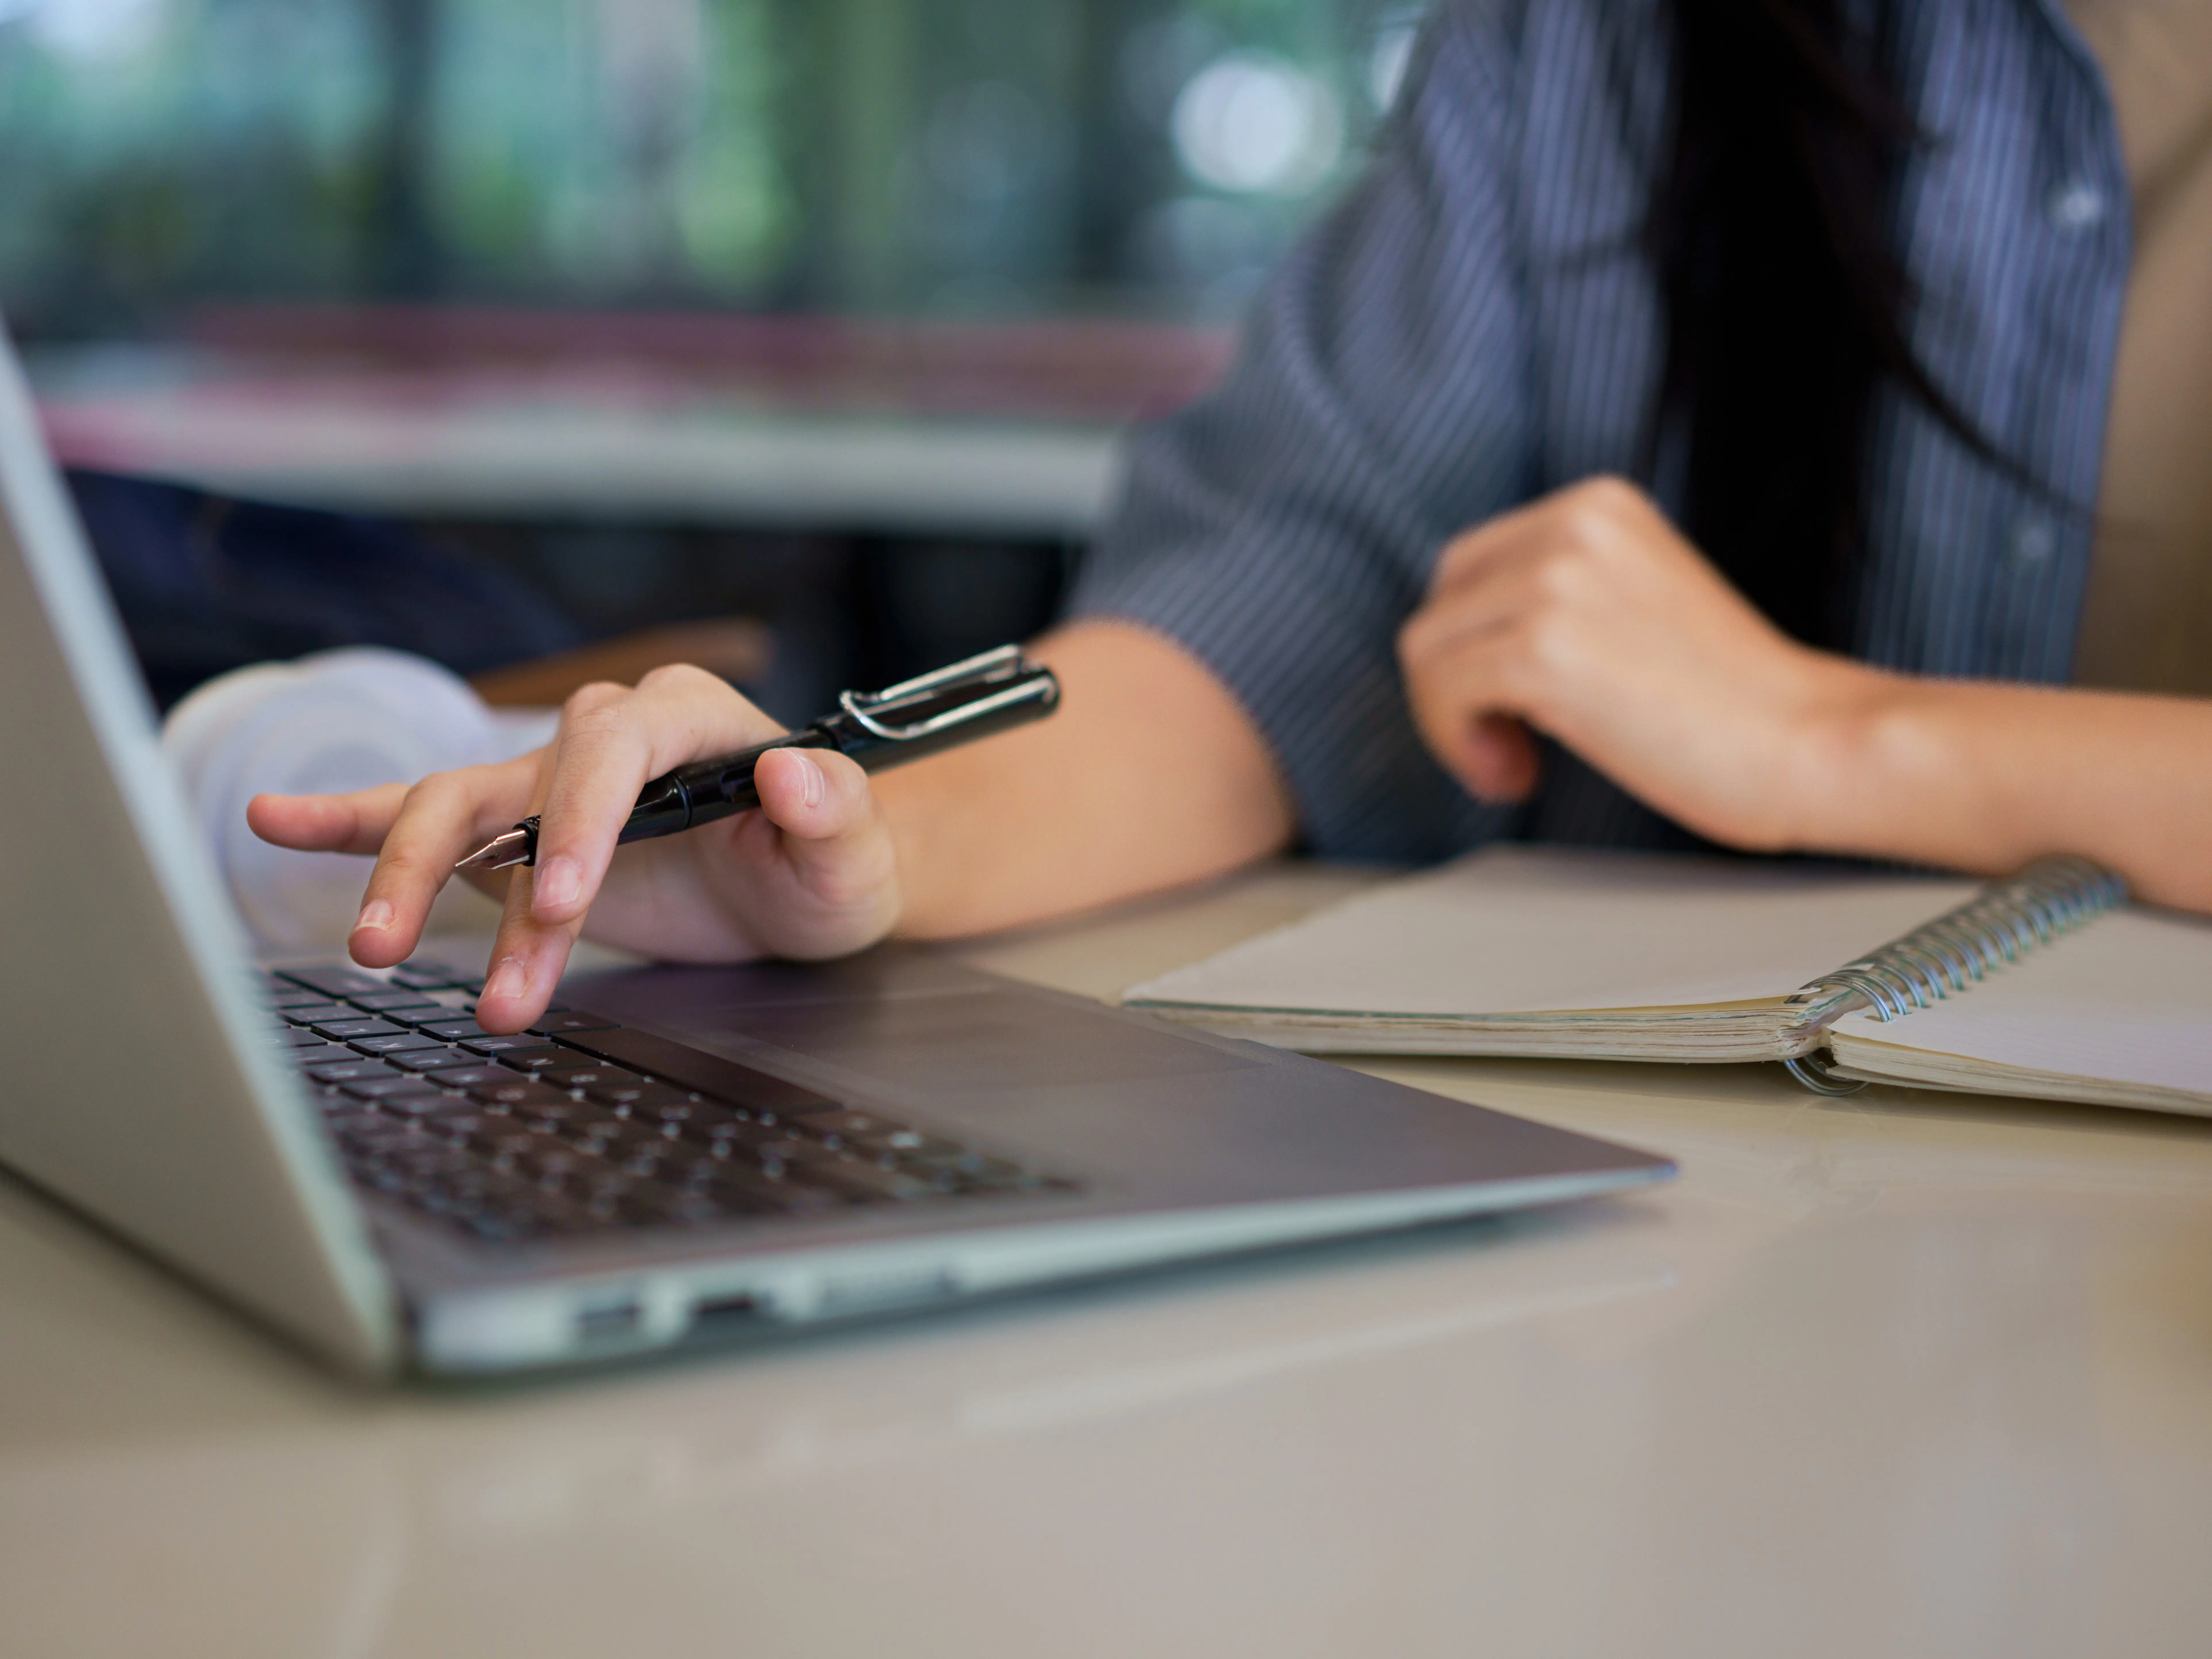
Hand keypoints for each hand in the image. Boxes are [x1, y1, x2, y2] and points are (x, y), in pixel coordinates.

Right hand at [246, 666, 901, 1031]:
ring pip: (457, 812)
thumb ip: (832, 808)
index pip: (615, 749)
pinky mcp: (515, 834)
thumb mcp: (853, 849)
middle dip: (475, 866)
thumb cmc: (830, 863)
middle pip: (518, 777)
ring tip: (369, 949)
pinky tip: (274, 820)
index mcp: (687, 717)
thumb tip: (793, 771)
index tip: (564, 901)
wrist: (804, 890)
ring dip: (408, 880)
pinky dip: (346, 819)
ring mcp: (549, 783)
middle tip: (454, 957)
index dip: (580, 819)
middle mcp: (607, 736)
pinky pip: (418, 818)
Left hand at [1397, 476, 1881, 849]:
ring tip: (1515, 764)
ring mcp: (1557, 581)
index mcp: (1596, 505)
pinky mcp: (1545, 647)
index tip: (1511, 708)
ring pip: (1427, 649)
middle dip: (1451, 682)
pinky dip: (1458, 743)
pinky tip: (1515, 775)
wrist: (1808, 741)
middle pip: (1441, 604)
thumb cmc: (1729, 699)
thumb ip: (1559, 598)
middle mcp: (1573, 524)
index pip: (1468, 568)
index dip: (1470, 646)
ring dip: (1453, 721)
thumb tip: (1465, 640)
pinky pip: (1444, 690)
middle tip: (1507, 744)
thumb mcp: (1630, 603)